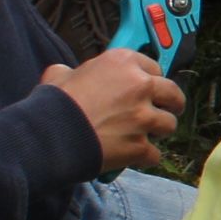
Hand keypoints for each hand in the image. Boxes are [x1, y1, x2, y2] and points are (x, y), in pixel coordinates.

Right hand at [43, 51, 184, 171]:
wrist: (48, 137)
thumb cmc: (52, 104)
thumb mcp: (59, 75)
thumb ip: (72, 71)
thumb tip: (67, 73)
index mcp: (122, 62)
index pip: (154, 67)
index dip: (150, 80)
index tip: (147, 89)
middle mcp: (139, 85)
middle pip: (173, 93)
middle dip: (170, 104)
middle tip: (162, 111)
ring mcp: (143, 117)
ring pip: (169, 124)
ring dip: (158, 132)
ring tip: (142, 136)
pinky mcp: (140, 146)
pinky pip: (155, 154)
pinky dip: (144, 157)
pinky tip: (131, 157)